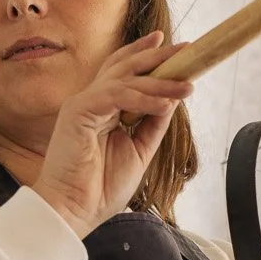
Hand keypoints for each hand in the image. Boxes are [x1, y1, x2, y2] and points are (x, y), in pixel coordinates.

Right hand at [33, 33, 193, 238]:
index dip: (145, 55)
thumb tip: (172, 99)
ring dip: (159, 82)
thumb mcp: (138, 150)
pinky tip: (164, 104)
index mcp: (101, 108)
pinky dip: (143, 99)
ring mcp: (82, 104)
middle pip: (124, 66)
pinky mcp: (77, 112)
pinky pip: (116, 96)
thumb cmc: (98, 189)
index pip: (123, 71)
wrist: (73, 212)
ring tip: (187, 87)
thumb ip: (152, 123)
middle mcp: (90, 101)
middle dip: (157, 56)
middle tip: (186, 50)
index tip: (174, 48)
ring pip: (125, 79)